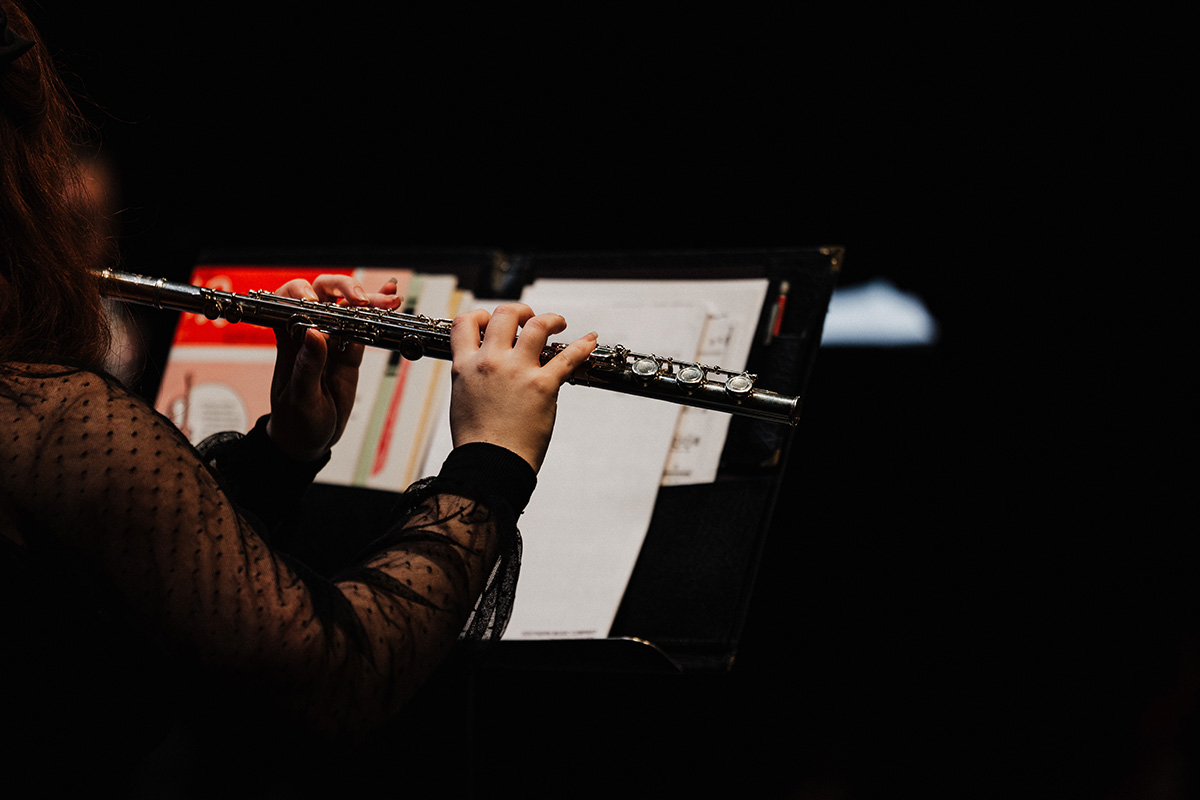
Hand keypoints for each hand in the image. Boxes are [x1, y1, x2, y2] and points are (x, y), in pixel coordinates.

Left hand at [265, 274, 401, 461]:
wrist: (308, 442)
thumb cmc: (295, 421)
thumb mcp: (300, 398)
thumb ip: (307, 367)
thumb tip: (313, 333)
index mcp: (289, 341)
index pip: (288, 302)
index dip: (301, 294)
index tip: (316, 302)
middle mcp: (309, 335)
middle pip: (322, 295)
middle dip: (341, 288)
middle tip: (359, 298)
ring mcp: (332, 343)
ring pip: (347, 309)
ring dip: (368, 300)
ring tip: (388, 300)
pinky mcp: (350, 355)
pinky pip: (364, 330)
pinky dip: (377, 315)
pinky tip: (390, 303)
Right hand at [448, 303, 597, 471]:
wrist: (490, 465)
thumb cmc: (478, 441)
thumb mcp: (463, 400)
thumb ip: (473, 378)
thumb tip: (484, 370)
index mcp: (466, 366)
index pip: (465, 323)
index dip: (480, 315)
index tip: (491, 320)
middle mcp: (490, 362)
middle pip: (505, 315)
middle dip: (520, 311)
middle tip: (530, 319)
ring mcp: (518, 371)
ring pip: (537, 325)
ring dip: (551, 319)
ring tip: (559, 324)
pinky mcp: (543, 386)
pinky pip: (568, 357)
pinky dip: (583, 346)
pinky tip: (589, 341)